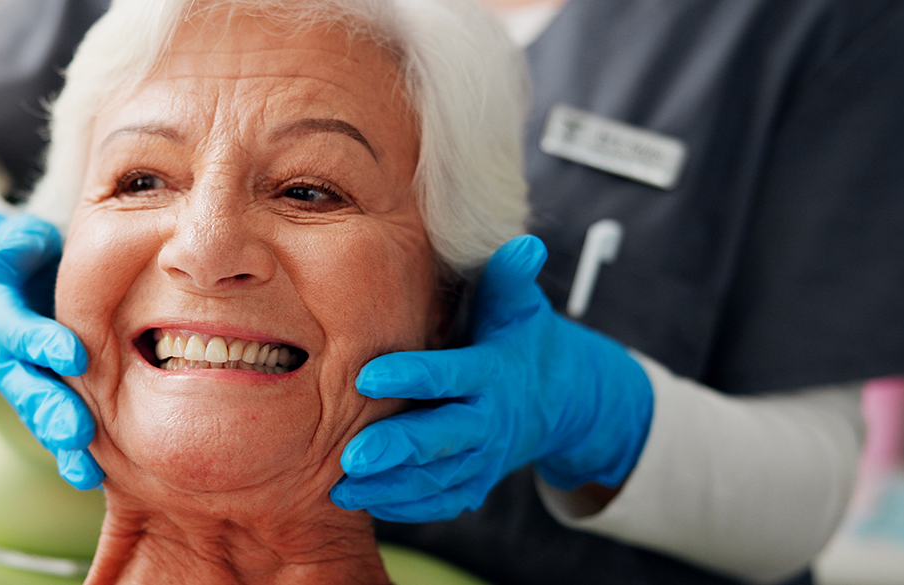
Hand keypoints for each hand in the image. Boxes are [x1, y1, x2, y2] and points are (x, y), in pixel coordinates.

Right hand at [0, 212, 103, 489]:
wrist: (4, 289)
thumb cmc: (23, 258)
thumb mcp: (17, 242)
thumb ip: (12, 247)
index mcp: (2, 319)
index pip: (21, 332)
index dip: (43, 343)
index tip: (73, 353)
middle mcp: (10, 360)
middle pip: (27, 390)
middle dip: (50, 412)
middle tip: (75, 433)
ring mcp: (27, 385)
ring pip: (42, 419)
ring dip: (62, 447)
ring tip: (85, 473)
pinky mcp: (47, 400)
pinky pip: (58, 430)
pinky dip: (75, 457)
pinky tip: (98, 480)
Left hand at [329, 235, 652, 521]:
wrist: (561, 401)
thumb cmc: (520, 341)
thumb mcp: (519, 307)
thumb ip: (509, 278)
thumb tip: (524, 245)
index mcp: (492, 373)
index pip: (450, 375)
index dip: (412, 376)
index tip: (367, 376)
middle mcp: (489, 422)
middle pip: (443, 438)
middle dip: (399, 450)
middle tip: (353, 456)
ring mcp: (483, 459)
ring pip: (437, 479)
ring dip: (391, 487)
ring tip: (342, 488)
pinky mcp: (474, 483)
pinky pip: (440, 502)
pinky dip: (404, 507)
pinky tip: (362, 501)